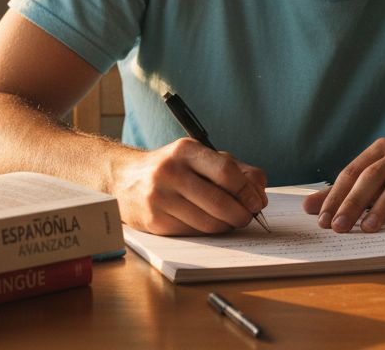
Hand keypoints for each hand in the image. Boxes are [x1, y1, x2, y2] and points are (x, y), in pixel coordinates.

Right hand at [113, 138, 267, 234]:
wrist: (124, 179)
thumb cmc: (172, 168)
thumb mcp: (200, 157)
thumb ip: (235, 169)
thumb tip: (260, 191)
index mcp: (186, 150)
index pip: (226, 172)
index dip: (247, 190)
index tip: (257, 201)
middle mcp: (170, 172)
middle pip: (219, 202)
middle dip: (241, 214)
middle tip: (248, 217)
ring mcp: (160, 198)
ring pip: (208, 222)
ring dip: (226, 226)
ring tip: (230, 221)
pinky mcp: (154, 221)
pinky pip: (192, 233)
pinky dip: (208, 232)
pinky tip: (209, 224)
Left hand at [302, 133, 384, 232]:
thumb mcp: (383, 172)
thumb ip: (349, 190)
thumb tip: (310, 207)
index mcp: (382, 150)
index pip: (352, 171)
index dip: (335, 195)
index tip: (320, 219)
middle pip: (372, 176)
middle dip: (353, 202)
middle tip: (337, 226)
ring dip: (382, 207)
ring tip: (367, 228)